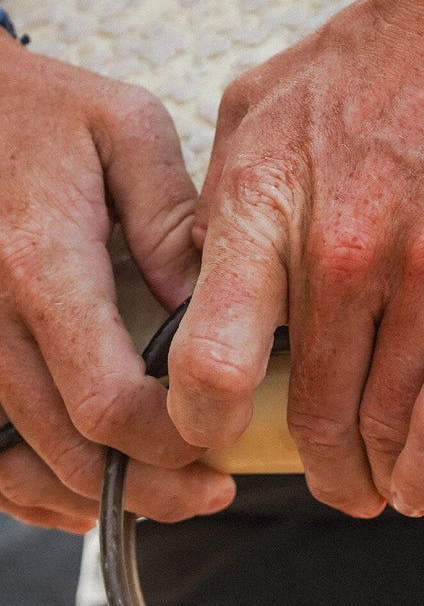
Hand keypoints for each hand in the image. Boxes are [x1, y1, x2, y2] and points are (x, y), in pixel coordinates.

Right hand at [0, 40, 234, 531]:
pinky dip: (32, 486)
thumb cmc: (40, 109)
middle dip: (149, 481)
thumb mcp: (123, 129)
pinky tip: (85, 491)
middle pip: (67, 448)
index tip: (222, 433)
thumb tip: (204, 298)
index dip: (168, 437)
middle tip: (214, 486)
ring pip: (19, 464)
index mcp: (41, 264)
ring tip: (169, 496)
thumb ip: (167, 215)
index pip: (105, 397)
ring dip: (94, 496)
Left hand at [168, 0, 423, 516]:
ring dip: (369, 475)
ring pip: (381, 427)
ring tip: (370, 481)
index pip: (212, 359)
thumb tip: (208, 271)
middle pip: (310, 410)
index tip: (220, 434)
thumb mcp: (268, 98)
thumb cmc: (393, 52)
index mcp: (273, 199)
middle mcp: (346, 249)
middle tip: (323, 470)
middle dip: (312, 462)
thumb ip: (224, 191)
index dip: (206, 422)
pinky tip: (421, 484)